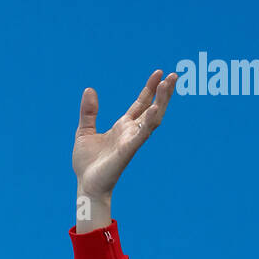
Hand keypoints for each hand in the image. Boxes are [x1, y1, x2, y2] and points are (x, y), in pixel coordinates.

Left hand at [72, 69, 176, 199]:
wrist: (86, 185)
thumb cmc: (87, 164)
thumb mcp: (84, 131)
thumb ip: (89, 112)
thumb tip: (89, 90)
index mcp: (122, 127)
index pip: (140, 104)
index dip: (149, 89)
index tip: (159, 73)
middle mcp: (130, 132)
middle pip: (152, 109)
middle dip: (163, 93)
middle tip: (174, 75)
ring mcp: (131, 141)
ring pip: (152, 119)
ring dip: (162, 102)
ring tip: (168, 84)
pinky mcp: (128, 150)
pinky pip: (142, 134)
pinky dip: (150, 121)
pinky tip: (156, 108)